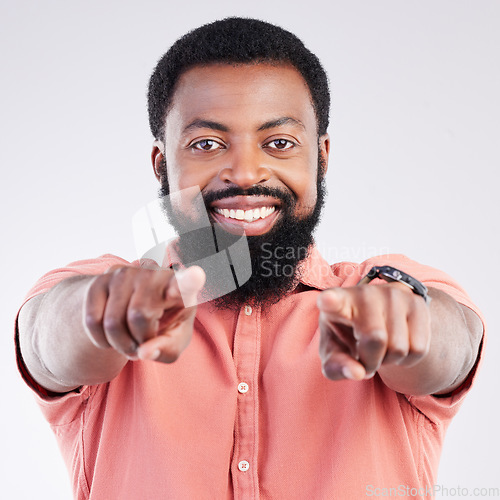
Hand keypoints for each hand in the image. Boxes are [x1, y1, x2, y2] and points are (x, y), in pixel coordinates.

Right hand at [83, 264, 204, 362]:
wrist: (134, 310)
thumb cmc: (164, 325)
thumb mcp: (174, 341)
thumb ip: (166, 349)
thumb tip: (144, 352)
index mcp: (180, 288)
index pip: (185, 283)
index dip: (189, 280)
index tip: (196, 275)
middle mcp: (153, 273)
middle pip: (139, 315)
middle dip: (138, 340)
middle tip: (144, 342)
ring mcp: (125, 273)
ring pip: (113, 322)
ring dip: (119, 343)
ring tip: (130, 339)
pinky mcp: (100, 280)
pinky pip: (92, 321)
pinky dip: (100, 340)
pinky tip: (112, 334)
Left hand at [317, 283, 430, 380]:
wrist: (378, 318)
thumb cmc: (347, 335)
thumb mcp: (334, 352)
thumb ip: (337, 366)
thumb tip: (357, 373)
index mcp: (336, 302)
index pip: (333, 300)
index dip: (330, 300)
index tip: (326, 300)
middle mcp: (365, 293)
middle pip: (375, 339)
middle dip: (371, 361)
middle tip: (365, 356)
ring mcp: (393, 294)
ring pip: (399, 347)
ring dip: (390, 360)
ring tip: (380, 347)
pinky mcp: (417, 303)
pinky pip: (419, 348)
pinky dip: (408, 358)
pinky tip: (397, 344)